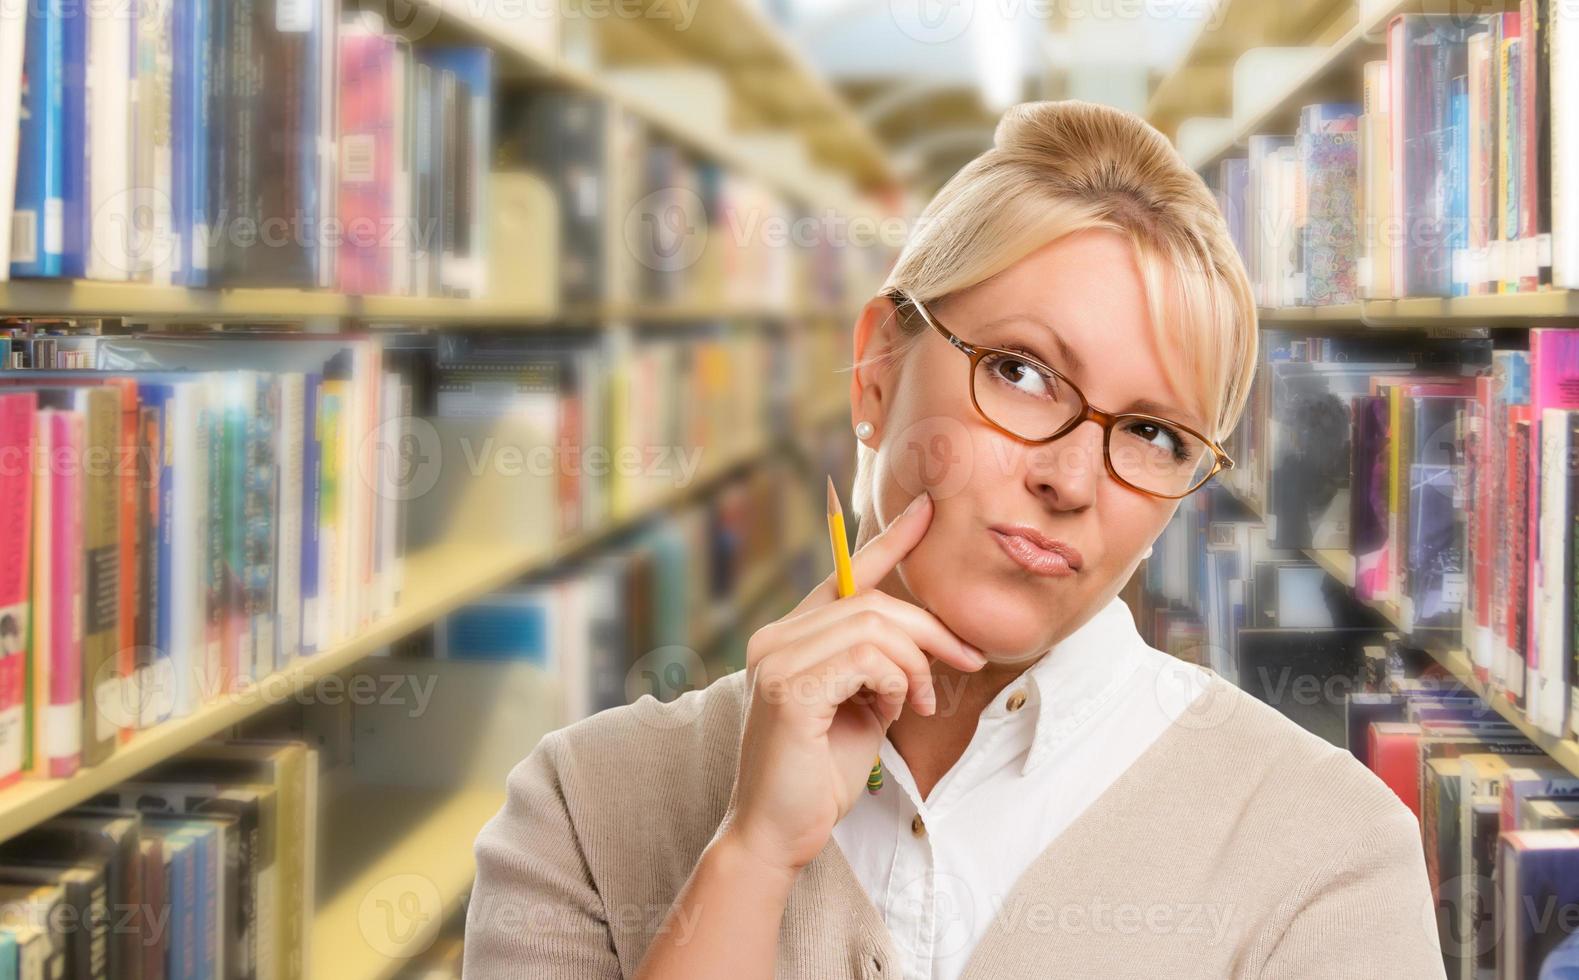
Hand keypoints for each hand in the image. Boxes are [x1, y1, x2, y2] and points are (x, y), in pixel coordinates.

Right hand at [717, 490, 986, 874]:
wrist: (778, 833)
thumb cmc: (819, 776)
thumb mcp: (859, 707)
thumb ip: (876, 667)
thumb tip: (921, 639)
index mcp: (788, 638)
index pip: (844, 578)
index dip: (889, 541)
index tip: (927, 509)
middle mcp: (775, 639)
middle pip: (871, 601)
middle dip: (929, 630)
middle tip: (965, 662)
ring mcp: (776, 660)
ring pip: (875, 626)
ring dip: (917, 665)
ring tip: (922, 704)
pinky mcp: (789, 688)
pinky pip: (868, 658)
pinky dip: (898, 682)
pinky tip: (896, 712)